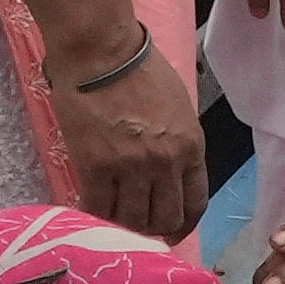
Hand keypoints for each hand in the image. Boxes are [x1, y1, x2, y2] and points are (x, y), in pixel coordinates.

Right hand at [48, 34, 204, 238]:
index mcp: (191, 146)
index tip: (171, 232)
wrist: (101, 51)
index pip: (196, 203)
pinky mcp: (96, 167)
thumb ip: (179, 142)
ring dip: (122, 225)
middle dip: (153, 228)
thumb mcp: (178, 107)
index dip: (184, 225)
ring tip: (111, 218)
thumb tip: (170, 171)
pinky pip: (98, 209)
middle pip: (165, 218)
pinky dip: (94, 216)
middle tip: (136, 225)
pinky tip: (88, 211)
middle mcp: (166, 163)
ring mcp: (131, 168)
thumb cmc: (139, 69)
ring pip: (132, 220)